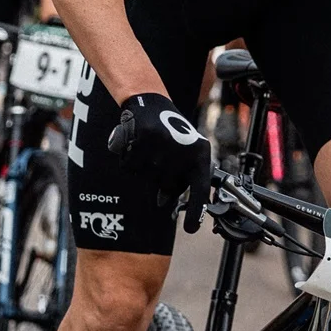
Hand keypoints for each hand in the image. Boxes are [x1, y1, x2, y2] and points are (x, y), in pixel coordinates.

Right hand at [107, 92, 209, 206]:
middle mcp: (182, 150)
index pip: (200, 189)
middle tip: (162, 156)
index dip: (196, 212)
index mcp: (199, 154)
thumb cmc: (171, 131)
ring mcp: (162, 145)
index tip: (191, 229)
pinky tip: (136, 143)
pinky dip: (129, 159)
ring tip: (151, 147)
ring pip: (146, 177)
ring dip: (144, 167)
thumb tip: (165, 203)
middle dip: (162, 178)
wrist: (150, 101)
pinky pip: (130, 166)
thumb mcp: (185, 153)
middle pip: (167, 186)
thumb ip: (181, 178)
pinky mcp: (142, 138)